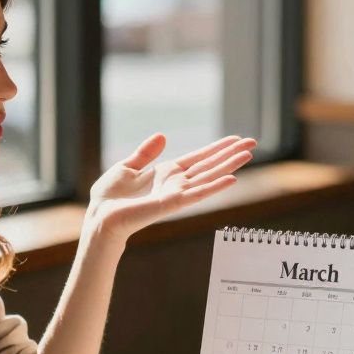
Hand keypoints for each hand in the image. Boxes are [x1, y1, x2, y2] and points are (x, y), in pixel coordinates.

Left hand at [86, 134, 255, 241]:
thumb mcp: (127, 167)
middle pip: (210, 166)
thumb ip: (145, 154)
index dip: (217, 148)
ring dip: (230, 166)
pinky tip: (232, 179)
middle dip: (231, 154)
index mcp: (167, 173)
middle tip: (253, 143)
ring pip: (209, 177)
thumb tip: (162, 136)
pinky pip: (197, 194)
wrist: (100, 217)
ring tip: (249, 154)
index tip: (236, 139)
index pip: (198, 158)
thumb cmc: (109, 198)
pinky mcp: (172, 204)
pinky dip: (215, 187)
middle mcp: (176, 183)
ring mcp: (176, 194)